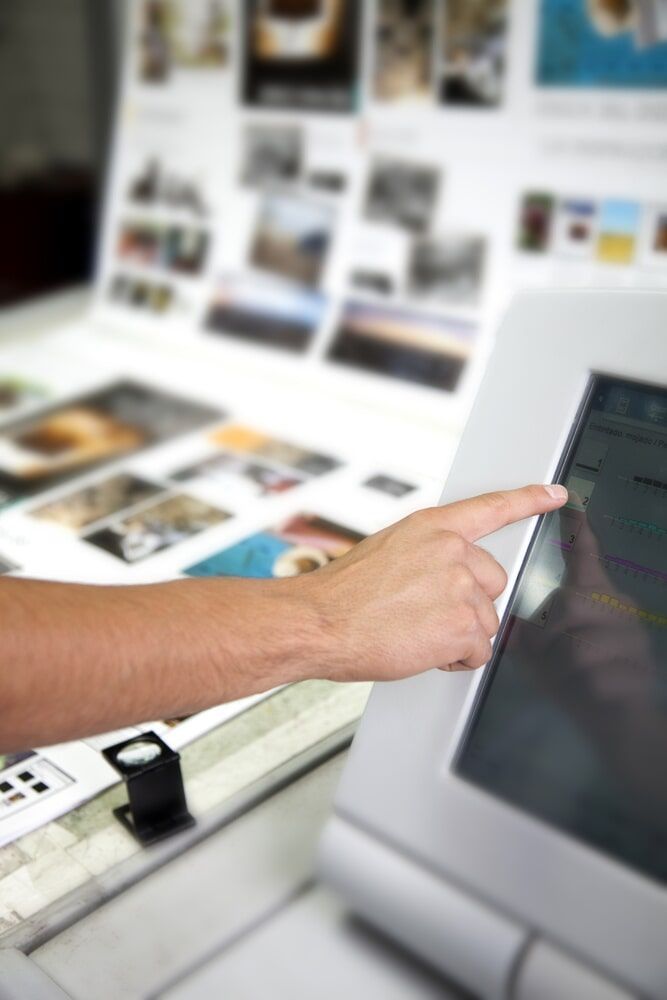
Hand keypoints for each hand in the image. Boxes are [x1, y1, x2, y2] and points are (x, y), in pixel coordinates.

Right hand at [299, 484, 567, 681]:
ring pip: (485, 621)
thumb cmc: (342, 595)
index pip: (492, 508)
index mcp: (432, 528)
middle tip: (426, 612)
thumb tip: (439, 574)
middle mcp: (451, 552)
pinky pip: (479, 651)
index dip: (529, 500)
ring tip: (414, 631)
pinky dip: (455, 658)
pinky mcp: (462, 625)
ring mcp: (460, 588)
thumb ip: (423, 555)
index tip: (554, 495)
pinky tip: (422, 648)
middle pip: (493, 582)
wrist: (320, 621)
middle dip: (468, 603)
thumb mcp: (386, 552)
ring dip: (457, 634)